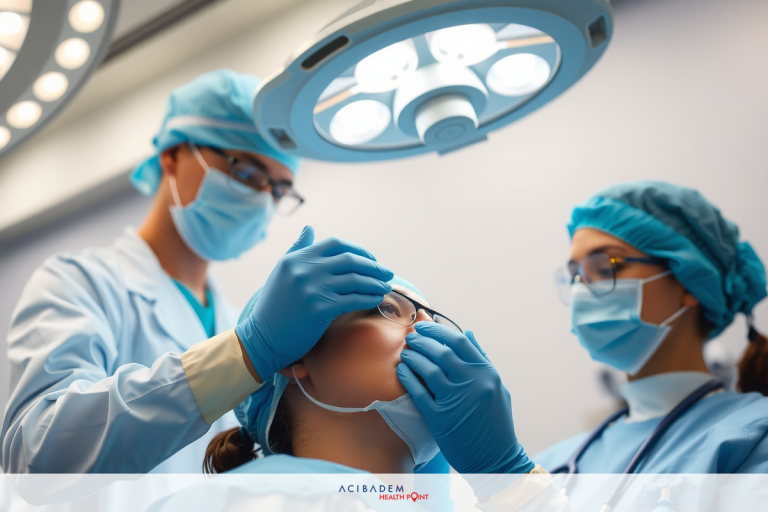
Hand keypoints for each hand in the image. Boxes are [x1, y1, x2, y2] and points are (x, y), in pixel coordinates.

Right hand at [236, 226, 393, 378]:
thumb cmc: (274, 307)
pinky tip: (376, 299)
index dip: (359, 250)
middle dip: (373, 266)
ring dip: (375, 283)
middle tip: (388, 273)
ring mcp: (312, 288)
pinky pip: (353, 299)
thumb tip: (309, 227)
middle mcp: (304, 269)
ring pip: (355, 280)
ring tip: (385, 287)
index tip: (372, 259)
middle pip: (350, 260)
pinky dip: (369, 298)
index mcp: (297, 258)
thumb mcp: (282, 272)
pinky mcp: (320, 309)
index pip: (336, 244)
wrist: (262, 338)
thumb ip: (298, 248)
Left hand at [397, 323, 533, 473]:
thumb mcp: (496, 386)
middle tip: (411, 337)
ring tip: (405, 352)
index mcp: (487, 373)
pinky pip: (419, 392)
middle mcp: (473, 383)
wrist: (496, 460)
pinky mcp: (441, 418)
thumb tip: (467, 332)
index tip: (425, 327)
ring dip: (413, 357)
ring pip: (428, 369)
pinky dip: (408, 378)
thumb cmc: (496, 423)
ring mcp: (457, 400)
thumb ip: (481, 358)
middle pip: (441, 352)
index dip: (438, 331)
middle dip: (422, 340)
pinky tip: (402, 371)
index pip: (459, 341)